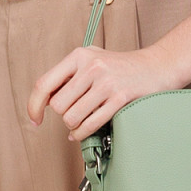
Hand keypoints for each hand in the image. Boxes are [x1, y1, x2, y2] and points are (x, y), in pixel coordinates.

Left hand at [26, 44, 176, 141]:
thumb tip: (44, 99)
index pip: (44, 83)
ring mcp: (106, 83)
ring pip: (71, 117)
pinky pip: (90, 125)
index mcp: (79, 55)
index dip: (34, 105)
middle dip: (62, 115)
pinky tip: (82, 132)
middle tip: (73, 113)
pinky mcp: (119, 98)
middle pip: (58, 105)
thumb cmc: (121, 65)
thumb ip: (69, 74)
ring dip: (73, 125)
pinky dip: (81, 134)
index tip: (34, 119)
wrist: (157, 66)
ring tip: (81, 121)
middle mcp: (91, 67)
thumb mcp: (92, 58)